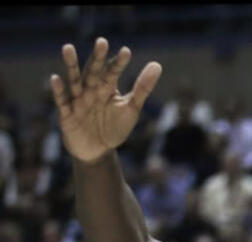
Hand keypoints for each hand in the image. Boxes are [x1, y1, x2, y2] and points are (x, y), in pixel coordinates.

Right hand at [50, 38, 161, 163]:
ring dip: (71, 65)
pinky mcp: (67, 114)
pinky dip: (59, 91)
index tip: (127, 52)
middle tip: (102, 42)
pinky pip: (62, 101)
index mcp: (106, 87)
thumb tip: (157, 64)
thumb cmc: (114, 127)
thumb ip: (142, 88)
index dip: (119, 64)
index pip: (113, 72)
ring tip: (68, 48)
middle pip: (93, 71)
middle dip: (97, 58)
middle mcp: (90, 90)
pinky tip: (56, 79)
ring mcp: (77, 100)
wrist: (98, 151)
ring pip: (74, 80)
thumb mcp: (131, 108)